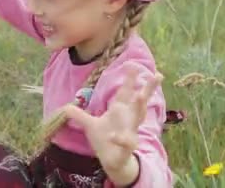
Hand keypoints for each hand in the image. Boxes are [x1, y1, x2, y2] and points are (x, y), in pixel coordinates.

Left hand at [63, 63, 162, 183]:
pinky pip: (126, 142)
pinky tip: (116, 136)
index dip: (129, 79)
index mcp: (119, 111)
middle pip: (140, 101)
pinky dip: (122, 139)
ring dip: (140, 107)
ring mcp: (129, 132)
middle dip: (148, 88)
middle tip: (158, 74)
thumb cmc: (105, 140)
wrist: (112, 161)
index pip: (125, 92)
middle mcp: (128, 119)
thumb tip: (66, 107)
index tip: (132, 63)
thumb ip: (80, 115)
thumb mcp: (90, 125)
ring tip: (141, 95)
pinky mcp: (126, 147)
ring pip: (138, 118)